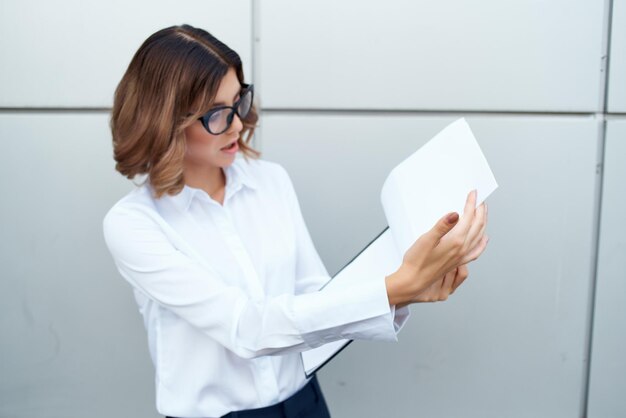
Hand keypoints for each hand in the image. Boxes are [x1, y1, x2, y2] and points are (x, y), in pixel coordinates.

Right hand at [385, 190, 487, 305]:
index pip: (468, 218)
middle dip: (480, 210)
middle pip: (477, 226)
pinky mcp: (458, 262)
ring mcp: (461, 256)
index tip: (473, 193)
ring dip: (483, 223)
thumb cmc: (416, 261)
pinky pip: (476, 250)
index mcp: (455, 241)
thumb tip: (455, 214)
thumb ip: (442, 226)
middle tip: (480, 199)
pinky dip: (482, 242)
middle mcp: (462, 249)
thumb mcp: (426, 239)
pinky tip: (483, 239)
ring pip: (479, 236)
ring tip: (483, 212)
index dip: (471, 204)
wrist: (413, 281)